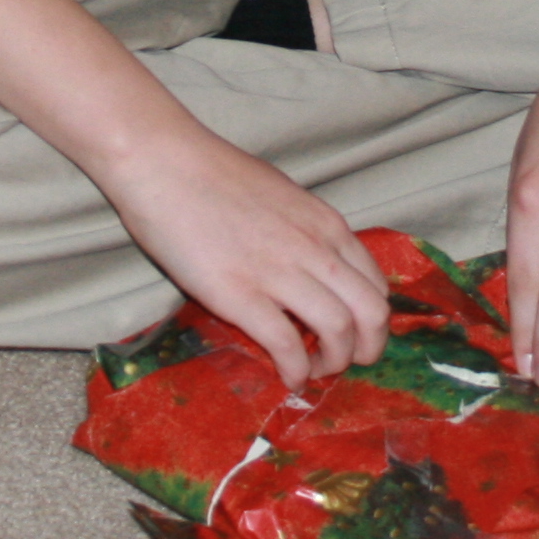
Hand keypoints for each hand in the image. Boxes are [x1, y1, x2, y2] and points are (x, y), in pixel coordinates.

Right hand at [102, 128, 387, 393]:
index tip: (353, 335)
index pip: (376, 284)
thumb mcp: (280, 196)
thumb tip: (309, 263)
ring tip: (313, 369)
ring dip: (334, 363)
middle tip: (344, 361)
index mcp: (325, 224)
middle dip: (368, 349)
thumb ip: (303, 231)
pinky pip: (287, 345)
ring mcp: (278, 272)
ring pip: (339, 332)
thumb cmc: (211, 173)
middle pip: (372, 313)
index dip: (372, 321)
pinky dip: (296, 370)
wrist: (162, 161)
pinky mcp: (239, 295)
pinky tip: (288, 377)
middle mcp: (314, 248)